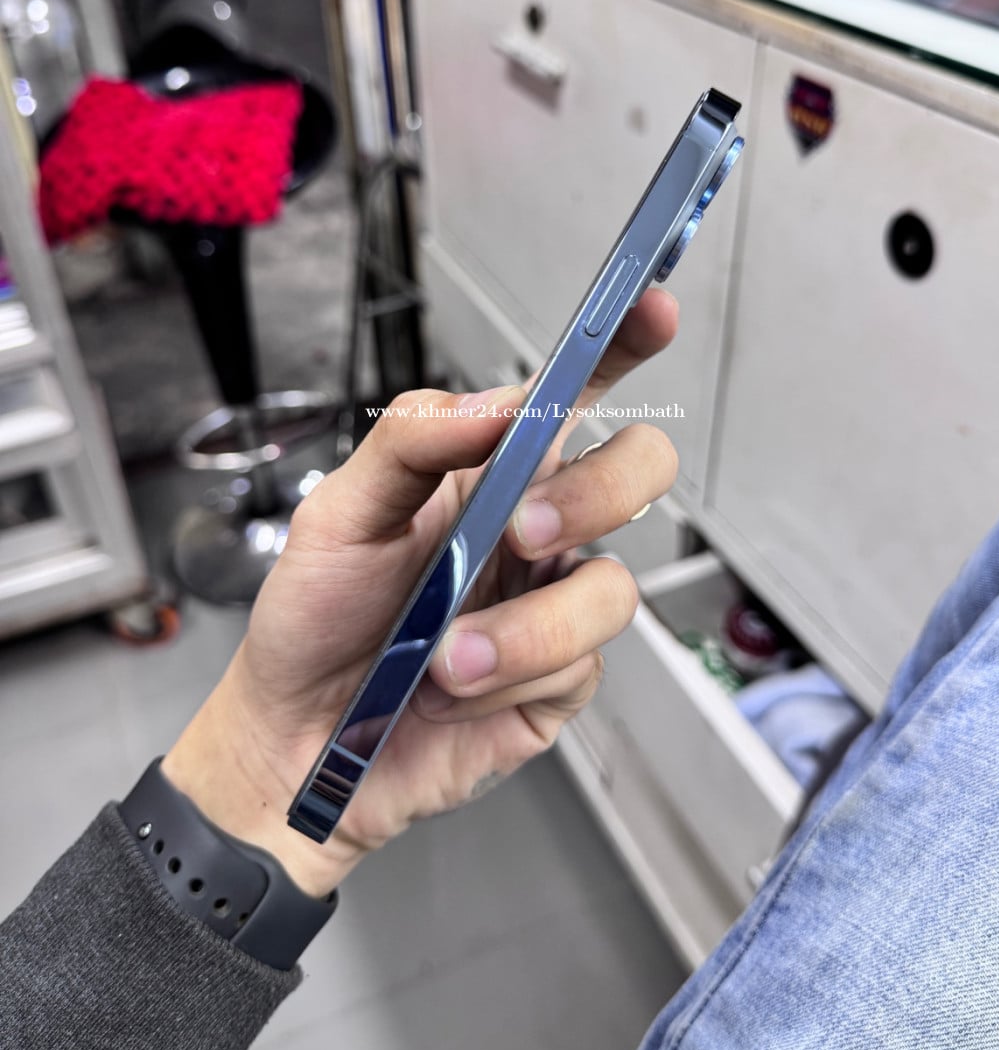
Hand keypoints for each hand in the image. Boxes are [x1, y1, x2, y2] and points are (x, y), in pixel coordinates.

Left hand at [164, 290, 678, 896]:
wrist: (297, 739)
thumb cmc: (316, 615)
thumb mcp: (336, 513)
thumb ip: (409, 442)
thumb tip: (496, 405)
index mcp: (492, 468)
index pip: (574, 392)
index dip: (621, 345)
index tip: (650, 310)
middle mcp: (539, 527)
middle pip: (637, 473)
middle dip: (596, 495)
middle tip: (523, 531)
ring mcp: (555, 603)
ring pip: (616, 588)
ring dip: (528, 627)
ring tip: (446, 659)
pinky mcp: (559, 680)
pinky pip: (577, 667)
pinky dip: (508, 679)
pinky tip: (452, 692)